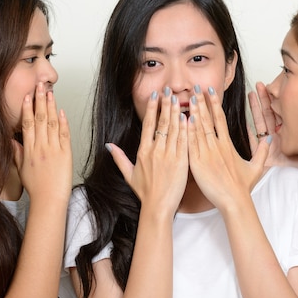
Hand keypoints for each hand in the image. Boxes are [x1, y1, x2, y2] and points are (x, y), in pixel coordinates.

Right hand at [13, 82, 71, 201]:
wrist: (49, 200)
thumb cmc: (36, 187)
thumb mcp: (22, 170)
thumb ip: (17, 153)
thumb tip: (11, 141)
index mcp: (29, 151)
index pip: (27, 125)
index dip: (27, 109)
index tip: (26, 97)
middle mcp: (41, 147)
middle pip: (40, 119)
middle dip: (40, 101)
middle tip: (40, 86)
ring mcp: (54, 150)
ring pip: (52, 123)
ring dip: (51, 107)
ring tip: (50, 93)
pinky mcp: (66, 154)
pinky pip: (64, 135)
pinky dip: (63, 122)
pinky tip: (62, 111)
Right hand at [107, 88, 187, 213]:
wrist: (158, 207)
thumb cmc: (146, 193)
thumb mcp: (129, 174)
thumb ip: (119, 158)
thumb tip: (109, 146)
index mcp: (143, 152)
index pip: (147, 124)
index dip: (152, 109)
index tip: (155, 96)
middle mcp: (155, 151)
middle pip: (162, 123)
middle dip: (166, 105)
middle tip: (169, 91)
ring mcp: (169, 156)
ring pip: (174, 130)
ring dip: (177, 113)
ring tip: (179, 98)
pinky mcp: (181, 162)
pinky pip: (184, 142)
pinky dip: (187, 129)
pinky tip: (189, 117)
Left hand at [187, 86, 269, 209]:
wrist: (234, 201)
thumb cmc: (243, 187)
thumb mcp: (256, 167)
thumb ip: (262, 151)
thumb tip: (269, 139)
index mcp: (228, 145)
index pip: (220, 118)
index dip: (214, 103)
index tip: (209, 91)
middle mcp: (217, 146)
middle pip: (208, 119)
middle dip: (201, 102)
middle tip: (195, 87)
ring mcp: (206, 154)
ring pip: (198, 129)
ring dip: (193, 112)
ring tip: (187, 98)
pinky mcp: (197, 164)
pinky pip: (190, 144)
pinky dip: (186, 132)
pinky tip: (182, 120)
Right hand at [249, 82, 297, 172]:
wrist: (287, 186)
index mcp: (288, 135)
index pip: (283, 113)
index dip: (279, 100)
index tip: (277, 87)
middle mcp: (277, 138)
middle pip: (269, 114)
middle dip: (265, 98)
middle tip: (261, 84)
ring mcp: (266, 145)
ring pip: (260, 121)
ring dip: (256, 107)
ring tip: (251, 93)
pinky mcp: (257, 154)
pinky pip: (252, 140)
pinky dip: (249, 130)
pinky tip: (245, 120)